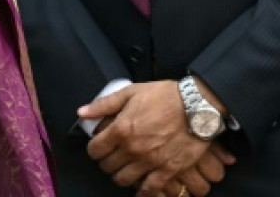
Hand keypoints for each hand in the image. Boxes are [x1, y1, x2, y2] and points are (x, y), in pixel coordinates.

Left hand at [79, 81, 234, 194]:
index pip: (95, 150)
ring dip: (120, 176)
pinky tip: (139, 189)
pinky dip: (141, 192)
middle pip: (107, 166)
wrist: (197, 106)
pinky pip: (149, 190)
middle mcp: (132, 149)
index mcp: (121, 129)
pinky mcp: (167, 170)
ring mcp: (150, 162)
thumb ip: (104, 105)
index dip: (94, 150)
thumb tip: (82, 112)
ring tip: (125, 169)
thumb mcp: (131, 92)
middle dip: (106, 162)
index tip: (99, 147)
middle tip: (112, 157)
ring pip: (123, 180)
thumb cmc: (164, 96)